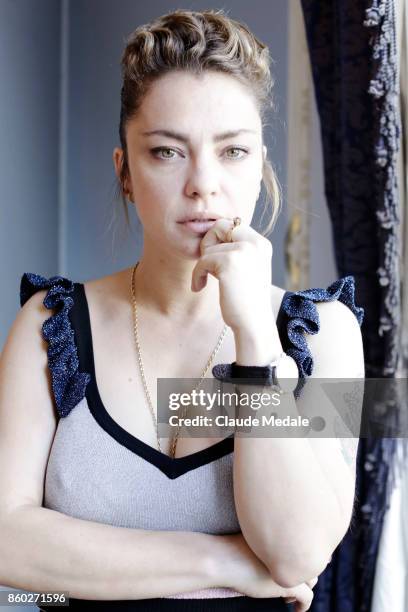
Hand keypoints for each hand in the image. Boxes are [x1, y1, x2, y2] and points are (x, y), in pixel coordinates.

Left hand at [191, 218, 273, 333]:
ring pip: (208, 247)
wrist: (253, 322)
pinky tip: (200, 287)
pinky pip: (202, 261)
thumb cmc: (246, 300)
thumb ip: (236, 250)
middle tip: (207, 265)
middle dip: (208, 244)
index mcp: (261, 244)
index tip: (215, 259)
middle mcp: (255, 243)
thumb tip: (212, 232)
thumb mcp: (248, 268)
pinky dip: (197, 274)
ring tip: (206, 281)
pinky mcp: (229, 262)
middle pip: (220, 226)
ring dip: (202, 265)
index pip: (232, 224)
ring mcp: (244, 250)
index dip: (218, 239)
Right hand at [222, 533, 315, 609]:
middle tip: (293, 581)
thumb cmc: (233, 548)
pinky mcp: (291, 586)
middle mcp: (293, 549)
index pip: (305, 545)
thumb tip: (276, 551)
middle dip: (303, 572)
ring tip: (290, 595)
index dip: (301, 557)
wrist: (224, 559)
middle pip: (310, 562)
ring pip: (311, 580)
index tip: (295, 565)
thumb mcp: (256, 541)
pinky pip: (308, 597)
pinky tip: (297, 610)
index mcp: (286, 535)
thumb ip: (270, 544)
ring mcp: (293, 567)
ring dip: (304, 587)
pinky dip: (304, 605)